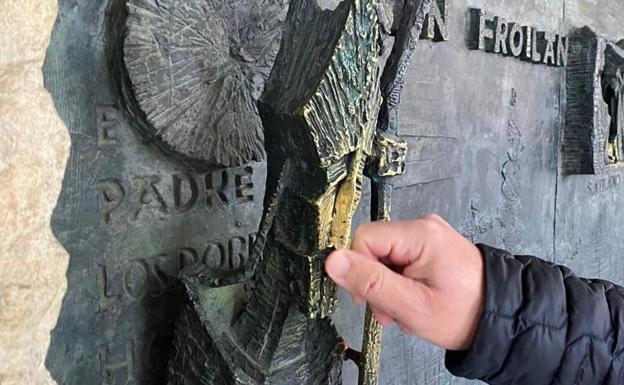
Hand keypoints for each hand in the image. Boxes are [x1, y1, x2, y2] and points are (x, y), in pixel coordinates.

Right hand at [325, 215, 484, 350]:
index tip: (371, 299)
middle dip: (375, 282)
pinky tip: (412, 298)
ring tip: (404, 309)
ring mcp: (428, 235)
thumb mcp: (412, 306)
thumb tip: (333, 261)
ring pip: (384, 256)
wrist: (501, 318)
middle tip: (391, 311)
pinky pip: (398, 259)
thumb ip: (370, 282)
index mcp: (421, 235)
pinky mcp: (430, 245)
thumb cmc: (464, 314)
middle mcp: (424, 227)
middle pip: (373, 247)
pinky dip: (399, 281)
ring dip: (387, 286)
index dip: (360, 271)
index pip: (364, 239)